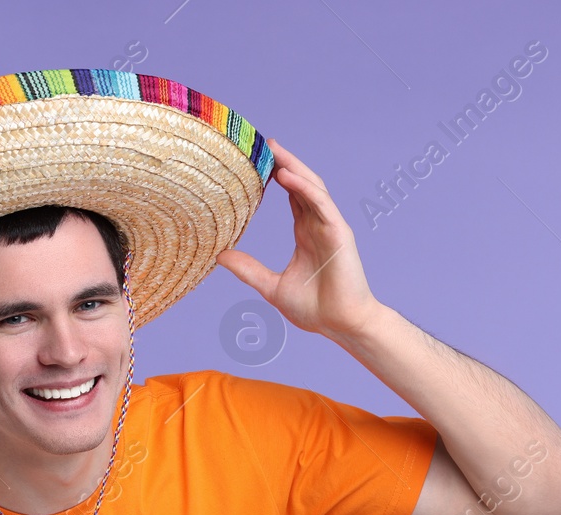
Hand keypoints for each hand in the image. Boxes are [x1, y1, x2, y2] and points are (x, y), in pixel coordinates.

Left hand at [216, 136, 381, 338]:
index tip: (258, 162)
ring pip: (312, 188)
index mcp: (306, 234)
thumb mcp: (271, 286)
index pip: (292, 198)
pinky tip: (288, 176)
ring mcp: (331, 227)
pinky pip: (321, 204)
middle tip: (265, 144)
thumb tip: (220, 256)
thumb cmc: (314, 309)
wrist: (340, 324)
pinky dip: (305, 188)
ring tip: (275, 150)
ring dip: (294, 166)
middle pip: (301, 185)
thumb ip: (248, 269)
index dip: (278, 178)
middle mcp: (319, 225)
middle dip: (285, 163)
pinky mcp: (339, 233)